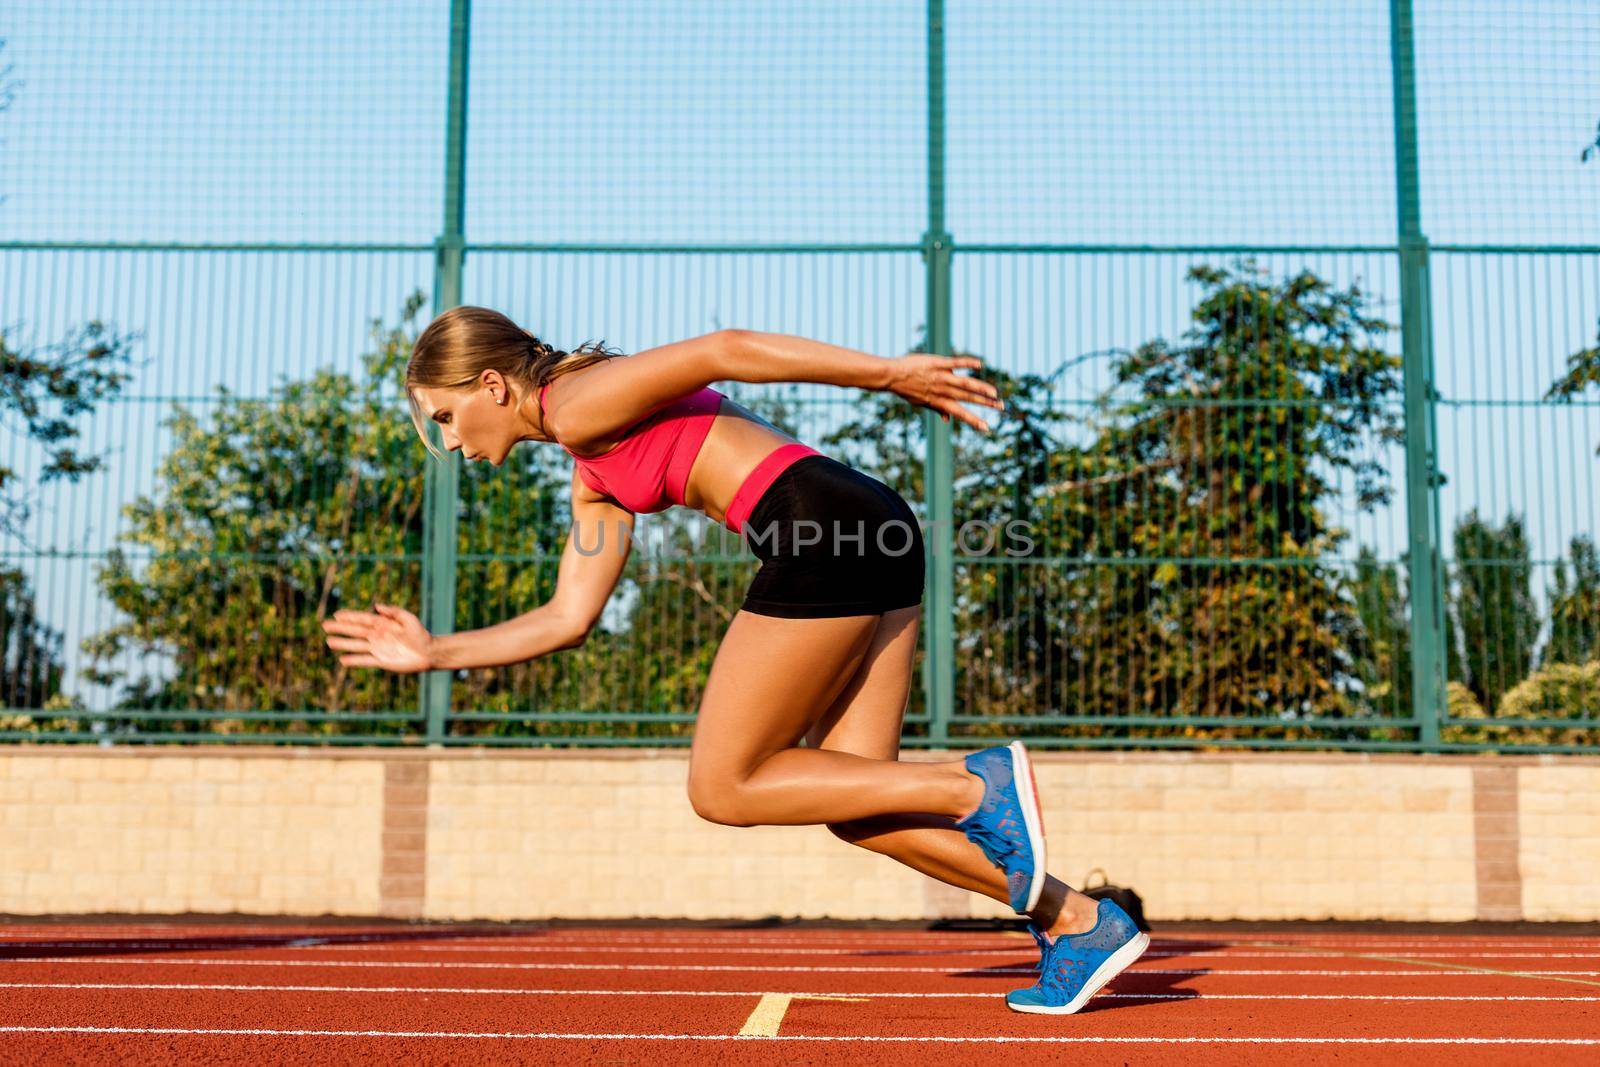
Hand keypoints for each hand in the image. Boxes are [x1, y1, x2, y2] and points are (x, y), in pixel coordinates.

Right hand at [322, 603, 434, 673]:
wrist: (429, 652)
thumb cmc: (420, 633)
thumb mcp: (408, 619)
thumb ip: (393, 612)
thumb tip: (376, 606)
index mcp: (383, 624)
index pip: (363, 619)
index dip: (350, 617)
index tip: (336, 614)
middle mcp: (378, 636)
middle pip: (355, 631)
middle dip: (340, 628)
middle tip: (325, 625)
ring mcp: (378, 648)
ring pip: (357, 645)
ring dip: (343, 644)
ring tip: (329, 641)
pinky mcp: (382, 661)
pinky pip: (365, 660)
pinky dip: (354, 660)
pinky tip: (342, 660)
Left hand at [886, 354, 1003, 432]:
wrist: (892, 376)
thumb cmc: (907, 389)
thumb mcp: (922, 402)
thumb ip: (937, 409)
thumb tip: (947, 420)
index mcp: (940, 402)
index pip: (960, 413)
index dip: (974, 421)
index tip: (987, 428)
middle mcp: (943, 391)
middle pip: (968, 398)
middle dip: (985, 404)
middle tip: (1001, 407)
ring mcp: (941, 377)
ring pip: (965, 384)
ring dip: (981, 388)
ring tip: (995, 393)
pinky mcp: (937, 364)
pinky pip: (955, 363)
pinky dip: (967, 363)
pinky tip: (980, 364)